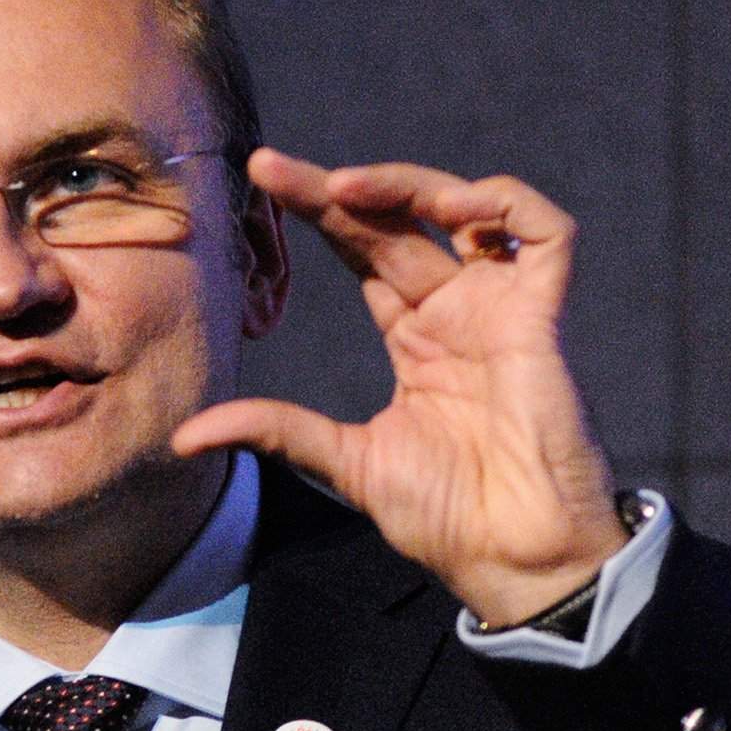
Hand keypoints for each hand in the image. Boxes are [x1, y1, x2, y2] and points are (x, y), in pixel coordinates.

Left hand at [174, 148, 625, 625]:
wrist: (514, 561)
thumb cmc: (446, 519)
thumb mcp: (343, 461)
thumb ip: (275, 430)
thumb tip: (183, 437)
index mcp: (415, 338)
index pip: (363, 250)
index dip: (318, 211)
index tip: (262, 179)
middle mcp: (457, 312)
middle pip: (398, 221)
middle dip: (337, 188)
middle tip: (271, 169)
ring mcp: (501, 311)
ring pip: (468, 209)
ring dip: (411, 184)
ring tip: (349, 188)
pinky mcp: (542, 319)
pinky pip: (547, 235)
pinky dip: (503, 205)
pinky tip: (451, 209)